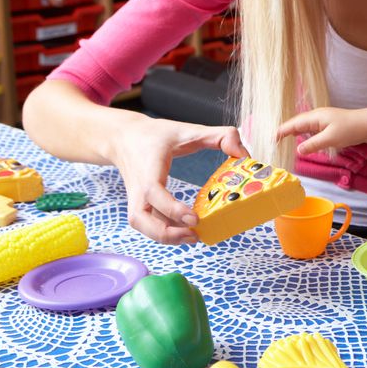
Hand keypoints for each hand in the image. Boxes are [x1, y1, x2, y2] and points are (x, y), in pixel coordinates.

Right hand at [110, 116, 247, 243]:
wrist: (123, 138)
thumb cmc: (156, 135)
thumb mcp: (190, 130)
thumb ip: (221, 136)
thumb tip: (244, 154)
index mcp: (149, 168)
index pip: (153, 193)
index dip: (172, 209)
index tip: (194, 219)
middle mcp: (138, 187)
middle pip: (139, 219)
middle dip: (165, 233)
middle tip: (194, 235)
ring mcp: (135, 198)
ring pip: (142, 225)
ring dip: (164, 237)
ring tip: (192, 237)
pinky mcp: (138, 204)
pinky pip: (147, 224)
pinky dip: (163, 231)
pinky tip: (184, 231)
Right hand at [277, 108, 366, 154]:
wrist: (366, 124)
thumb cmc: (349, 130)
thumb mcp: (330, 139)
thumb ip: (313, 144)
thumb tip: (298, 150)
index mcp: (315, 117)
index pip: (294, 123)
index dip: (282, 130)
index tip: (271, 138)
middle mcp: (316, 116)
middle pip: (296, 122)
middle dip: (284, 130)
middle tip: (273, 140)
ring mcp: (321, 119)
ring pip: (302, 125)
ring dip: (292, 131)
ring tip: (281, 139)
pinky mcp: (326, 124)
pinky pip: (309, 128)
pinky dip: (301, 132)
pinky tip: (299, 137)